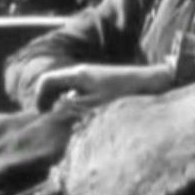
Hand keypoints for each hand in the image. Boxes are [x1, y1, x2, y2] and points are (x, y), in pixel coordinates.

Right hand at [34, 63, 173, 110]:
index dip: (39, 98)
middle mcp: (83, 72)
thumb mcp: (94, 105)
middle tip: (52, 121)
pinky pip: (84, 93)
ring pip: (71, 91)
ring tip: (72, 122)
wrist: (154, 83)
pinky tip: (90, 118)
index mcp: (77, 74)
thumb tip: (53, 112)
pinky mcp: (105, 83)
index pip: (46, 81)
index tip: (42, 115)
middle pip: (56, 85)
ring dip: (67, 105)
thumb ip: (70, 109)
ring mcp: (94, 77)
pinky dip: (81, 104)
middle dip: (51, 102)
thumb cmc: (124, 94)